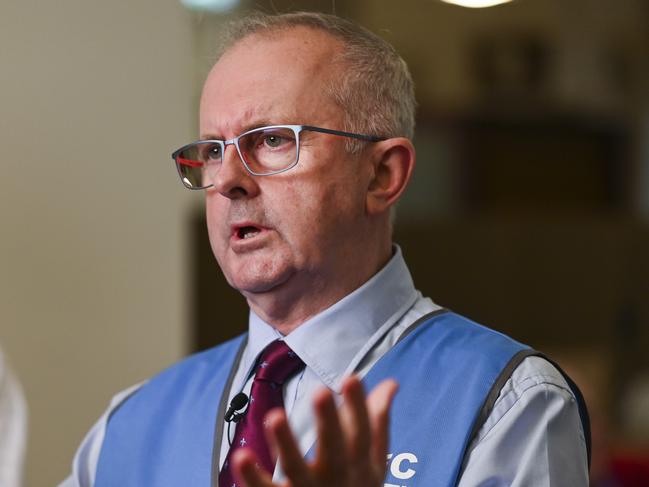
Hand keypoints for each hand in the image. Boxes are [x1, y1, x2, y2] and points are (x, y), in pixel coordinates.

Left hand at [230, 376, 397, 486]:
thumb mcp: (371, 462)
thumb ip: (377, 422)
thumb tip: (390, 384)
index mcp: (360, 466)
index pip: (363, 434)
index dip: (358, 407)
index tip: (351, 378)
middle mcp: (337, 479)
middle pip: (334, 450)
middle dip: (329, 422)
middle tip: (321, 392)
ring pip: (297, 470)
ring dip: (286, 444)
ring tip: (275, 416)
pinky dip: (253, 476)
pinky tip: (241, 455)